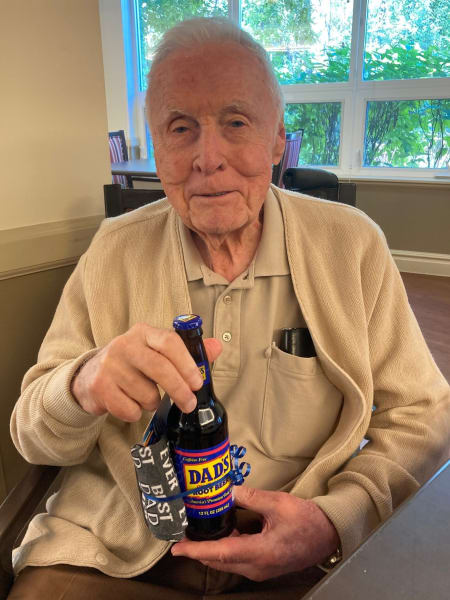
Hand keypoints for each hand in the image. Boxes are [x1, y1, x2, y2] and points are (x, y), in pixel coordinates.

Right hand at [71, 323, 221, 421]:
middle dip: (179, 389)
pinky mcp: (99, 387)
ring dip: (153, 402)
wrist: (89, 375)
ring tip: (146, 396)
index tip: (198, 382)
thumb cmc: (133, 364)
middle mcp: (124, 345)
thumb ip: (187, 351)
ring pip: (146, 393)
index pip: (169, 341)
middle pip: (159, 368)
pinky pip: (130, 409)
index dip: (187, 363)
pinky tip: (129, 402)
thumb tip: (217, 347)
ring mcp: (110, 366)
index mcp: (143, 332)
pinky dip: (136, 412)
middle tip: (190, 404)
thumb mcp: (157, 352)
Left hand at [171, 485, 339, 580]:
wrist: (328, 535)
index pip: (220, 553)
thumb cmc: (307, 520)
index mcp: (260, 552)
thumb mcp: (278, 502)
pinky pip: (238, 560)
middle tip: (186, 531)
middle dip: (200, 548)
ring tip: (202, 528)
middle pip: (219, 560)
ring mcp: (261, 570)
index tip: (177, 548)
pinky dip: (227, 548)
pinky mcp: (264, 566)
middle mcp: (257, 567)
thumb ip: (250, 497)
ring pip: (228, 561)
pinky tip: (225, 531)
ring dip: (214, 547)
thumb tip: (227, 492)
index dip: (196, 551)